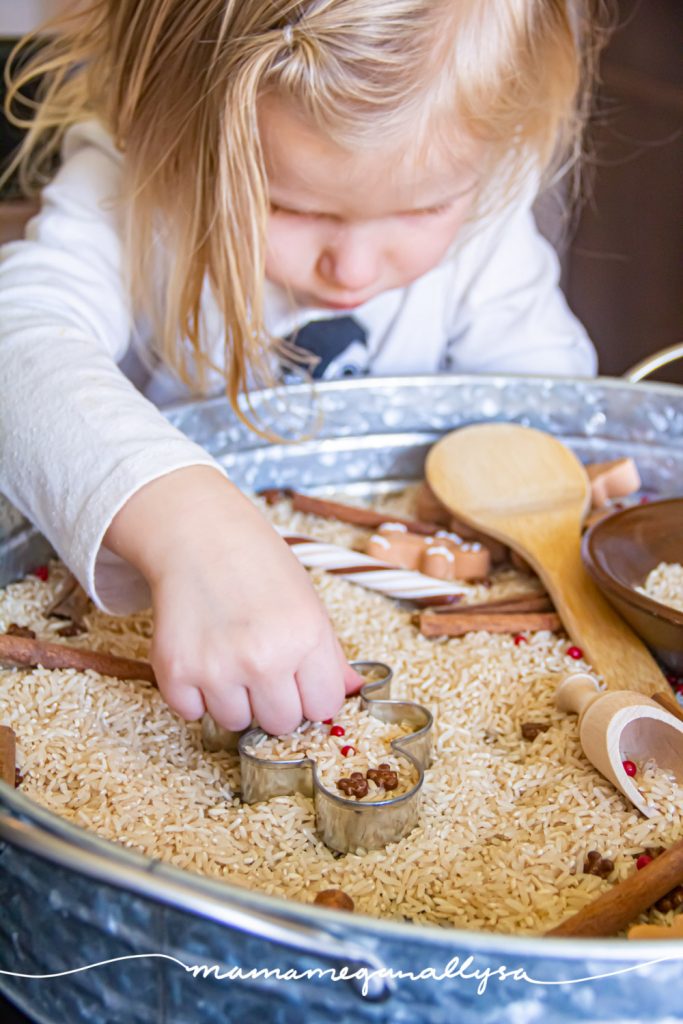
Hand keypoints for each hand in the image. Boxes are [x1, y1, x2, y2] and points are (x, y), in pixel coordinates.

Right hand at [104, 467, 362, 733]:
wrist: (197, 534)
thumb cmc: (257, 564)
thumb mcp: (308, 601)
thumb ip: (330, 654)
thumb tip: (352, 692)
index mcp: (306, 638)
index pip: (323, 707)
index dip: (311, 695)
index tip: (298, 679)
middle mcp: (264, 659)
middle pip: (281, 724)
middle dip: (274, 702)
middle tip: (260, 665)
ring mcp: (217, 669)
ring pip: (236, 723)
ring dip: (233, 699)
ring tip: (228, 655)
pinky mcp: (175, 672)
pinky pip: (192, 713)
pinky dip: (194, 694)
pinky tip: (201, 655)